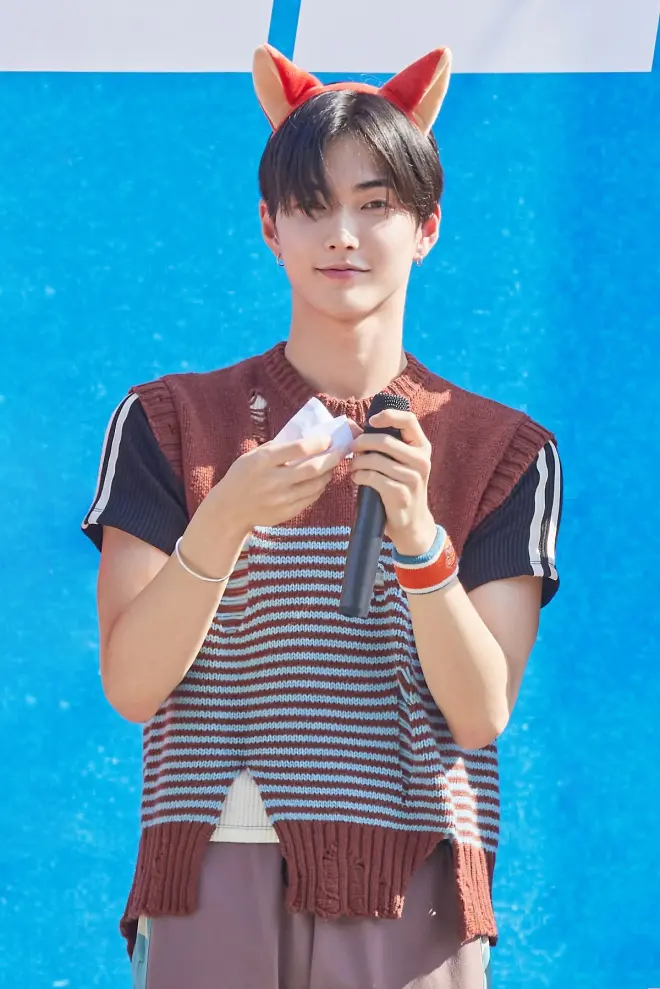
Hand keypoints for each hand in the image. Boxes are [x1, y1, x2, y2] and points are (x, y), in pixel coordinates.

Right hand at [208, 434, 344, 535]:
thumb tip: (307, 437)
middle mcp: (273, 481)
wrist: (230, 509)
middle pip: (312, 468)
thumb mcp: (253, 456)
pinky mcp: (286, 513)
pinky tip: (320, 480)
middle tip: (342, 450)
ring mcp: (281, 499)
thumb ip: (278, 447)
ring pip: (316, 485)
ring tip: (332, 465)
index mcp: (263, 461)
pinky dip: (319, 488)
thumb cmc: (243, 475)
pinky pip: (311, 498)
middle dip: (332, 458)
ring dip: (328, 473)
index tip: (329, 438)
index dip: (319, 442)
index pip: (298, 449)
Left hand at [349, 409, 436, 556]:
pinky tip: (356, 479)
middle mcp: (422, 460)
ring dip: (357, 462)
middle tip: (351, 448)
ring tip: (353, 467)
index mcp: (422, 447)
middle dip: (362, 442)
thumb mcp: (401, 463)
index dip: (388, 416)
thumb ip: (387, 445)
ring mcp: (413, 478)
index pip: (408, 420)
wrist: (411, 522)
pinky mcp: (401, 494)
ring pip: (375, 460)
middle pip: (385, 440)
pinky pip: (372, 477)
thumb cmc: (399, 486)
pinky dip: (358, 476)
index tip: (370, 422)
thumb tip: (354, 427)